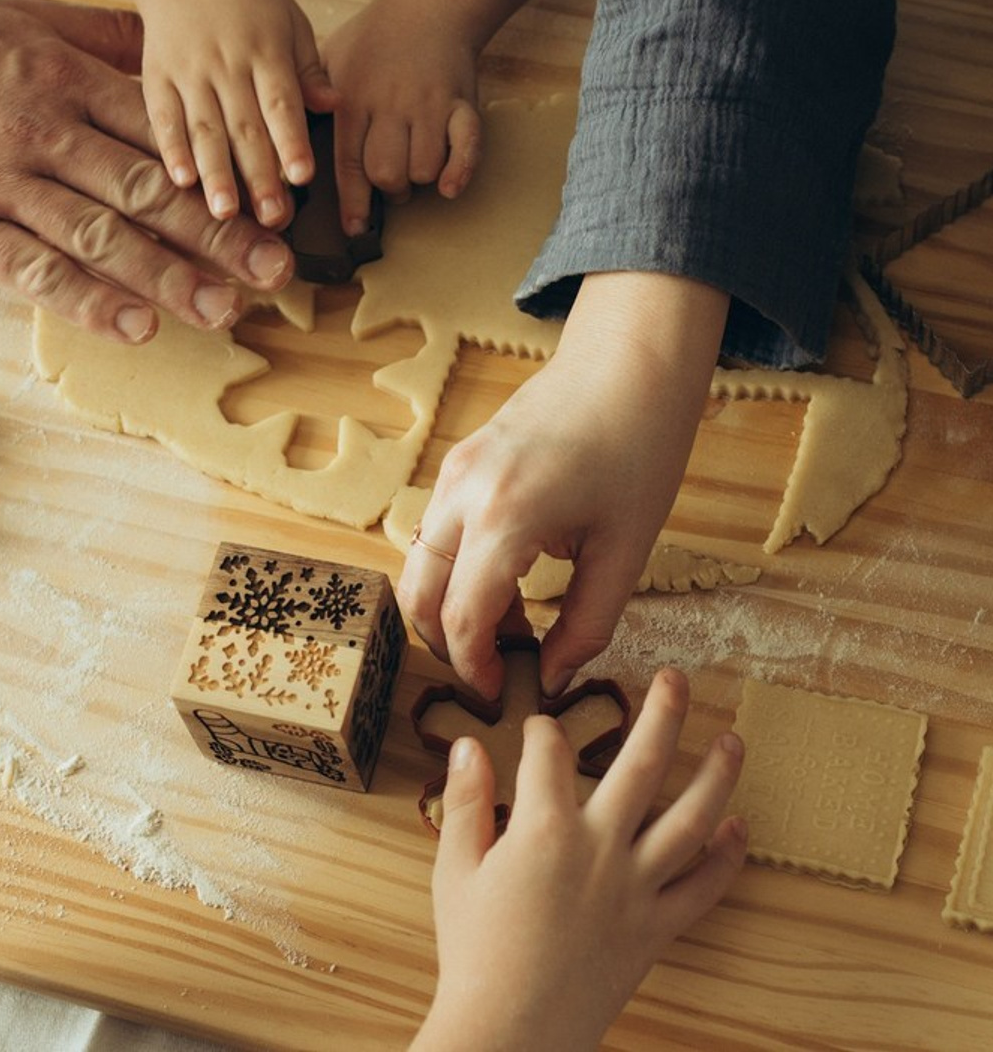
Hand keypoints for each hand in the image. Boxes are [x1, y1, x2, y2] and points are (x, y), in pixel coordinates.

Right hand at [0, 0, 298, 339]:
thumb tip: (177, 50)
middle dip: (219, 234)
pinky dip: (89, 302)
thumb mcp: (32, 19)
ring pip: (102, 236)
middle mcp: (48, 132)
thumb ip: (107, 39)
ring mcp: (7, 183)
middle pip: (149, 189)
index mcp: (70, 80)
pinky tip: (138, 329)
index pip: (165, 131)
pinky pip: (37, 271)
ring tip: (224, 311)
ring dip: (169, 277)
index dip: (225, 170)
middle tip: (276, 270)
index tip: (273, 203)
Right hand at [138, 0, 336, 225]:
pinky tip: (181, 181)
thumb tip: (335, 104)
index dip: (292, 140)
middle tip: (274, 217)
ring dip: (216, 174)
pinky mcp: (156, 78)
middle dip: (260, 175)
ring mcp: (188, 73)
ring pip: (204, 130)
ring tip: (226, 213)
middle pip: (245, 127)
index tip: (303, 176)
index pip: (281, 103)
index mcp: (265, 50)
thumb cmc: (248, 1)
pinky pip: (163, 118)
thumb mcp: (289, 22)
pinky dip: (171, 150)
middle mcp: (226, 64)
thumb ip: (309, 70)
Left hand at [322, 0, 481, 232]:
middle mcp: (390, 104)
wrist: (430, 5)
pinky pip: (466, 146)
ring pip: (423, 168)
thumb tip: (286, 143)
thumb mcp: (329, 60)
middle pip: (387, 173)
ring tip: (414, 167)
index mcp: (353, 99)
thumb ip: (312, 100)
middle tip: (389, 184)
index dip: (352, 201)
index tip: (353, 228)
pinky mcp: (462, 103)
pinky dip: (459, 171)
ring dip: (419, 179)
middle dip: (388, 190)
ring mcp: (429, 104)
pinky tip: (448, 186)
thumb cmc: (373, 40)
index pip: (347, 162)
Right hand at [399, 272, 728, 699]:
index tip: (501, 697)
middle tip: (495, 673)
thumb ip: (586, 624)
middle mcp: (461, 493)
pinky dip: (457, 572)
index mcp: (504, 517)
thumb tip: (553, 678)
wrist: (629, 362)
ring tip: (513, 630)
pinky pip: (436, 533)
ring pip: (420, 563)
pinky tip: (511, 584)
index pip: (462, 618)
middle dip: (447, 645)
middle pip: (418, 594)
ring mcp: (452, 472)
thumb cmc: (640, 447)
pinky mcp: (458, 462)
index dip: (475, 670)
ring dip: (451, 608)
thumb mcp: (625, 549)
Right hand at [412, 668, 746, 1051]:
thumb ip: (466, 801)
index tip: (541, 729)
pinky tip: (738, 828)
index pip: (549, 752)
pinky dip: (727, 858)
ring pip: (690, 819)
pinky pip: (704, 888)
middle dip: (662, 712)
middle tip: (677, 678)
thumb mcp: (456, 869)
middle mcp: (600, 847)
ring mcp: (636, 888)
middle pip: (641, 762)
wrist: (511, 1032)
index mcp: (544, 828)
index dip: (544, 730)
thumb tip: (470, 745)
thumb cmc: (475, 950)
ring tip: (732, 739)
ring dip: (716, 775)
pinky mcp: (657, 928)